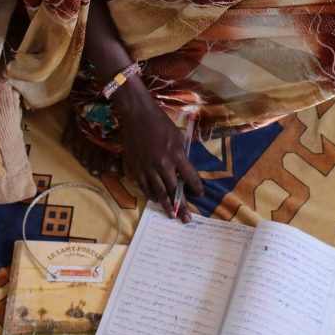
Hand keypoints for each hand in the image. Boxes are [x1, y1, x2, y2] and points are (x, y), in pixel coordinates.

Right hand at [115, 88, 203, 222]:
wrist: (136, 115)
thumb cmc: (160, 122)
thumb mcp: (177, 137)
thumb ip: (181, 155)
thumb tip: (184, 171)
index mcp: (176, 154)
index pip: (189, 177)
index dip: (196, 188)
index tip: (200, 195)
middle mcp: (162, 164)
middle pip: (174, 190)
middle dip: (181, 206)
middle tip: (186, 219)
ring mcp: (147, 167)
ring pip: (157, 191)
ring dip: (165, 204)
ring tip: (171, 214)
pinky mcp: (134, 167)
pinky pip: (142, 186)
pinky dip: (150, 194)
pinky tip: (154, 199)